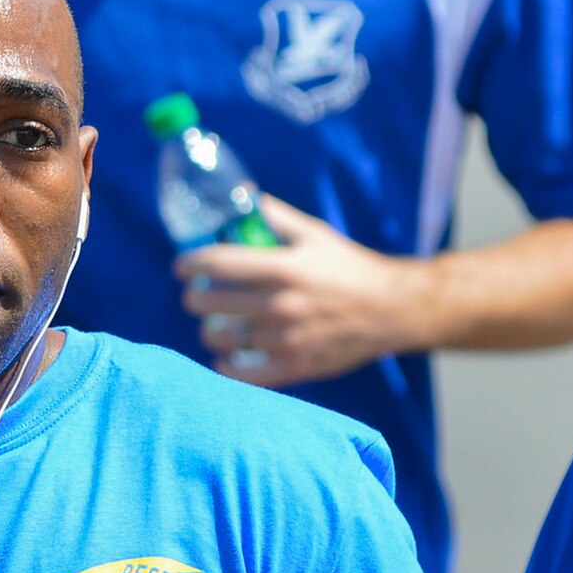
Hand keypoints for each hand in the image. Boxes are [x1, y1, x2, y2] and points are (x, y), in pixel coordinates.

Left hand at [176, 195, 423, 388]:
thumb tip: (243, 198)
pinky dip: (229, 368)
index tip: (181, 267)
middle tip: (195, 297)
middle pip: (214, 303)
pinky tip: (225, 359)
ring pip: (225, 339)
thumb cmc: (350, 268)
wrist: (391, 309)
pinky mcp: (297, 366)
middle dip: (195, 298)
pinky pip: (248, 374)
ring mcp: (288, 338)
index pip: (220, 262)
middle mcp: (282, 304)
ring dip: (210, 332)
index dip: (191, 263)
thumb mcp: (315, 234)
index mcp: (285, 267)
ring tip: (213, 327)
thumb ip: (276, 217)